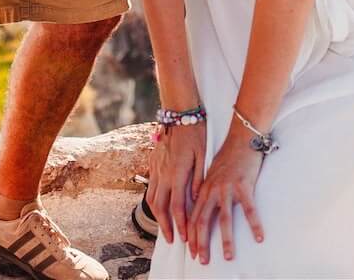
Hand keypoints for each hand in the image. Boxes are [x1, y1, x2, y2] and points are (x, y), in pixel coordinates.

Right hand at [146, 121, 206, 246]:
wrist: (179, 113)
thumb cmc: (195, 132)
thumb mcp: (202, 154)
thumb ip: (198, 178)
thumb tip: (196, 199)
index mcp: (178, 173)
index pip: (177, 206)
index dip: (180, 224)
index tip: (184, 238)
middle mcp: (164, 174)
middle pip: (160, 207)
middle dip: (166, 226)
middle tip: (172, 240)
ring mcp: (156, 169)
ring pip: (152, 199)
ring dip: (158, 217)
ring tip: (164, 228)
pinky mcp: (153, 163)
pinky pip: (150, 187)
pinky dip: (153, 202)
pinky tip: (158, 207)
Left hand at [188, 132, 265, 264]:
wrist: (242, 137)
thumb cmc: (229, 157)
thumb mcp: (212, 175)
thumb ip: (206, 192)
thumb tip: (202, 210)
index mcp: (204, 189)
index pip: (194, 218)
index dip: (192, 237)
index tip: (193, 253)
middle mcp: (213, 190)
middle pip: (203, 222)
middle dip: (202, 244)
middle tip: (203, 261)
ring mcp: (228, 188)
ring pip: (224, 219)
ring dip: (226, 240)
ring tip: (229, 256)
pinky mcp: (244, 185)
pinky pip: (249, 209)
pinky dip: (254, 225)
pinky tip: (259, 237)